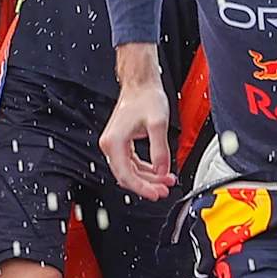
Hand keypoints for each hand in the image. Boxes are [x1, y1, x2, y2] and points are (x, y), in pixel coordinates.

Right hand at [100, 73, 178, 199]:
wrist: (141, 83)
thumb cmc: (145, 98)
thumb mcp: (157, 124)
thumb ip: (160, 150)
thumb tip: (162, 170)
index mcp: (114, 142)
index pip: (126, 175)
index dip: (142, 188)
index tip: (156, 194)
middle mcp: (110, 144)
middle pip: (127, 176)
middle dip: (147, 185)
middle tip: (164, 190)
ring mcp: (115, 143)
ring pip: (131, 171)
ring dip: (148, 178)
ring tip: (166, 181)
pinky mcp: (122, 142)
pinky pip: (133, 162)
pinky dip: (146, 169)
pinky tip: (159, 171)